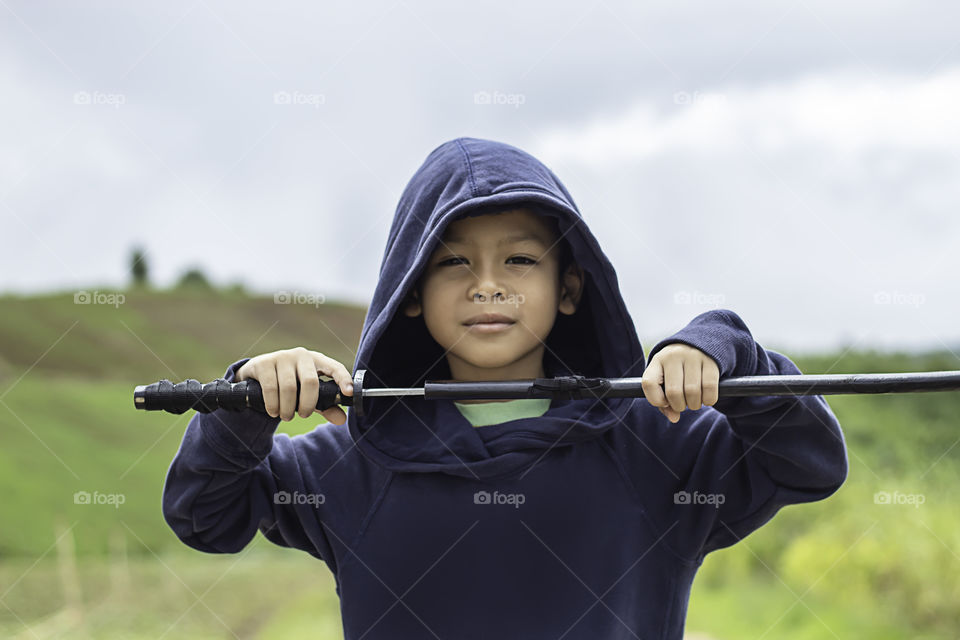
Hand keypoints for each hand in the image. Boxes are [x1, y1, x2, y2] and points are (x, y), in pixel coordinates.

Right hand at [235, 347, 353, 423]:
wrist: (257, 376)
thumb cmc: (290, 385)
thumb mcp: (308, 395)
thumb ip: (325, 406)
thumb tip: (341, 420)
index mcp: (317, 361)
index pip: (334, 367)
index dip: (343, 379)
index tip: (348, 393)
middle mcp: (301, 355)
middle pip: (310, 381)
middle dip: (308, 404)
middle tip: (303, 415)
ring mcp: (282, 357)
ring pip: (289, 387)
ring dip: (288, 408)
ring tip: (286, 416)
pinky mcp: (264, 363)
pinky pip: (271, 388)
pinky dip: (273, 405)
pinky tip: (273, 411)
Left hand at [641, 343, 719, 422]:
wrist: (701, 344)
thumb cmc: (678, 370)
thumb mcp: (666, 380)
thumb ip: (665, 402)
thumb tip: (674, 418)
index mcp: (657, 361)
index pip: (649, 383)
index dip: (656, 400)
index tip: (665, 402)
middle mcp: (673, 356)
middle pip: (673, 392)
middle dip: (679, 406)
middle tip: (683, 404)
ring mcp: (693, 356)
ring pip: (692, 391)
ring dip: (694, 405)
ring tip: (694, 402)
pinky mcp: (710, 362)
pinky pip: (709, 388)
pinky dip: (709, 400)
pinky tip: (706, 399)